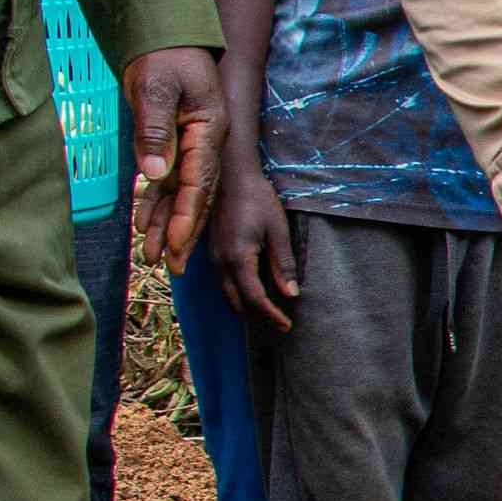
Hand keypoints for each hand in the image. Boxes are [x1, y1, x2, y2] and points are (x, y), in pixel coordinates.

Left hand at [127, 46, 224, 274]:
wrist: (166, 36)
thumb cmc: (164, 56)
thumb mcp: (156, 88)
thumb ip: (154, 130)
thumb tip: (154, 175)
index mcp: (209, 131)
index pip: (200, 181)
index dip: (189, 215)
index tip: (178, 244)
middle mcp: (204, 144)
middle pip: (196, 196)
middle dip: (184, 232)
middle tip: (174, 266)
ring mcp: (190, 146)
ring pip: (180, 193)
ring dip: (168, 225)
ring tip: (154, 257)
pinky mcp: (173, 145)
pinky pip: (166, 182)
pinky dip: (156, 204)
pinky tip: (144, 226)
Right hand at [212, 166, 301, 332]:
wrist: (231, 174)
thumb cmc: (258, 198)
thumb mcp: (277, 230)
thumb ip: (283, 264)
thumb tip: (290, 295)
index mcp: (238, 258)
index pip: (254, 298)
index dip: (271, 315)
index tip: (288, 326)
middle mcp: (220, 262)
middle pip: (236, 303)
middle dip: (258, 318)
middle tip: (281, 326)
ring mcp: (212, 258)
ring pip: (226, 295)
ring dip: (245, 308)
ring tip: (268, 315)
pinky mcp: (211, 252)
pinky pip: (222, 283)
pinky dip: (236, 295)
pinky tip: (251, 295)